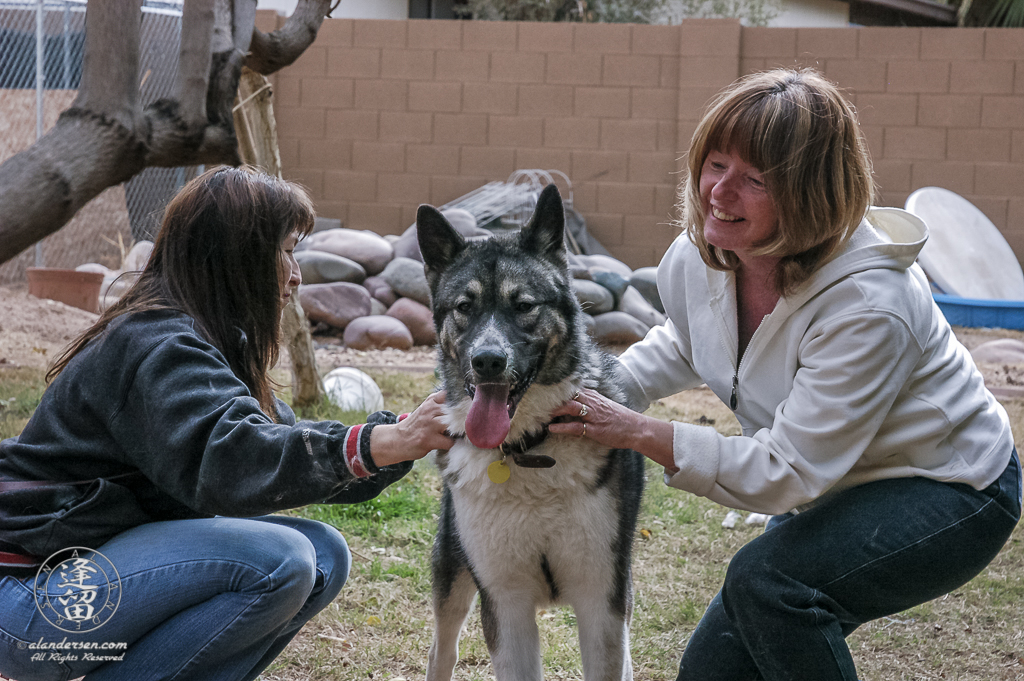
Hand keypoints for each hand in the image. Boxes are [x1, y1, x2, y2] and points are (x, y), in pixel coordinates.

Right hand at [369, 391, 454, 466]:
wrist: (396, 440)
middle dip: (461, 419)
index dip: (460, 400)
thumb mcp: (424, 409)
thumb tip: (461, 401)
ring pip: (453, 426)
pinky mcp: (429, 440)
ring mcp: (429, 425)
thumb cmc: (414, 426)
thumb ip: (439, 403)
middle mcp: (430, 411)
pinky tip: (446, 443)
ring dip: (456, 432)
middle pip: (455, 411)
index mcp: (430, 402)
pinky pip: (449, 442)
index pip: (450, 395)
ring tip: (452, 435)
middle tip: (461, 425)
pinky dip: (450, 444)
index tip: (466, 405)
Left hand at [548, 387, 676, 470]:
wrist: (636, 428)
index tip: (538, 390)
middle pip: (566, 395)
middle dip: (549, 398)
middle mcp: (591, 402)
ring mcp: (593, 415)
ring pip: (569, 407)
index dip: (554, 389)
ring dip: (553, 410)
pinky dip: (562, 427)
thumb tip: (571, 401)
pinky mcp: (594, 429)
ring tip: (539, 413)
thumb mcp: (602, 405)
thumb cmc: (618, 418)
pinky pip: (575, 426)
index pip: (570, 388)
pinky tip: (551, 428)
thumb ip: (587, 401)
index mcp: (592, 395)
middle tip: (534, 402)